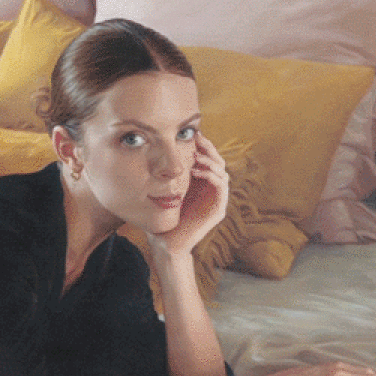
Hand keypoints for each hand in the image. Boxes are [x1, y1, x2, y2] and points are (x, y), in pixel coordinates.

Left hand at [148, 133, 228, 257]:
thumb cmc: (162, 215)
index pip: (208, 158)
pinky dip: (211, 176)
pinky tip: (196, 171)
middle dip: (209, 148)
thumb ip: (164, 173)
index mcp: (201, 183)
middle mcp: (211, 190)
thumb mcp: (163, 188)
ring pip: (223, 172)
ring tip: (195, 156)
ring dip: (210, 161)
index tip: (192, 134)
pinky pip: (221, 187)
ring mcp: (216, 200)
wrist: (167, 241)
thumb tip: (152, 149)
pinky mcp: (218, 210)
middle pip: (219, 162)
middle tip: (197, 139)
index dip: (203, 145)